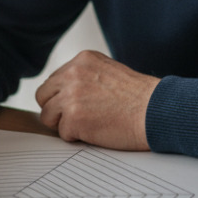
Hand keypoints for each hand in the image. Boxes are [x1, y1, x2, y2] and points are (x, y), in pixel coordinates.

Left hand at [35, 50, 159, 150]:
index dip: (62, 97)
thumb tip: (61, 91)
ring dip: (64, 124)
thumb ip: (84, 76)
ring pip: (47, 116)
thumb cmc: (138, 96)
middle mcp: (73, 74)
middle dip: (56, 109)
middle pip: (43, 96)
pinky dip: (77, 137)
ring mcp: (71, 96)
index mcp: (81, 60)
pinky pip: (62, 133)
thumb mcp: (107, 71)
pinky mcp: (74, 118)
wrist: (155, 111)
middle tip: (75, 118)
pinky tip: (96, 131)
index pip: (53, 80)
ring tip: (88, 125)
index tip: (76, 105)